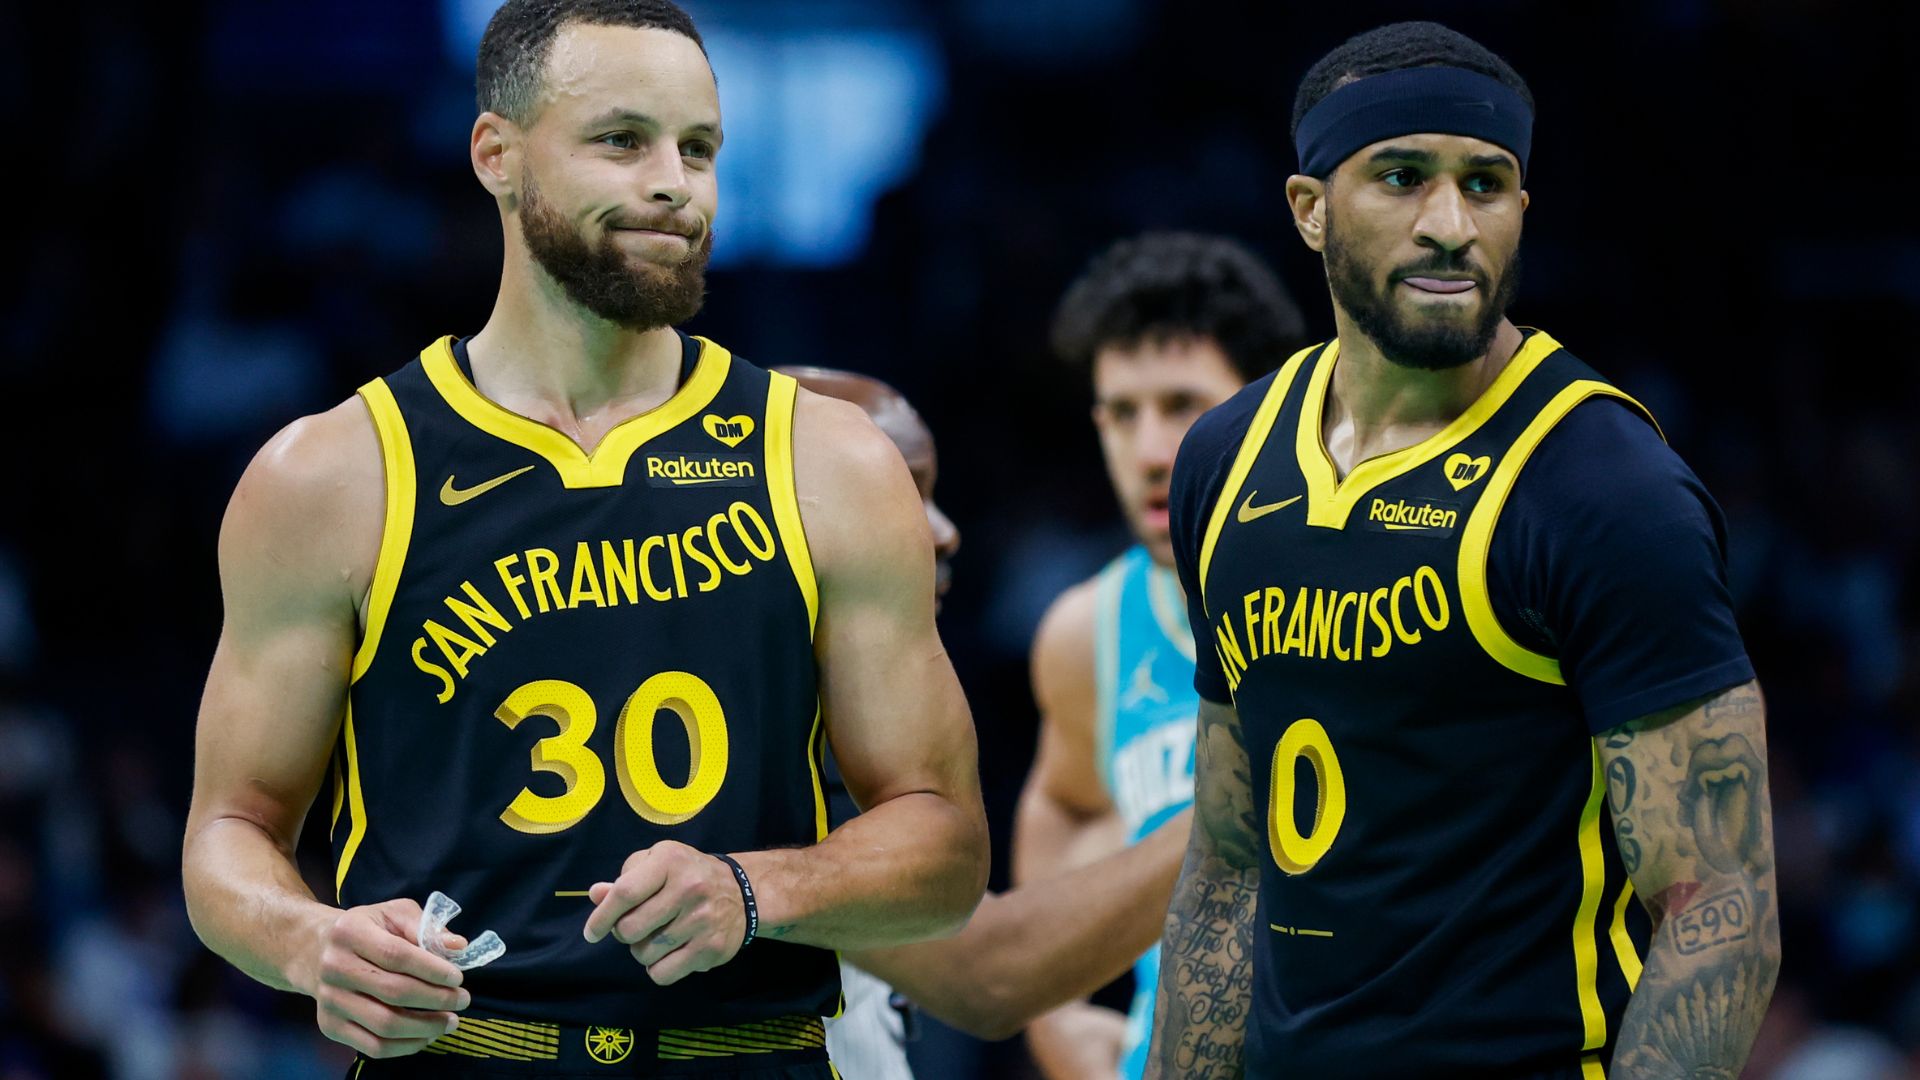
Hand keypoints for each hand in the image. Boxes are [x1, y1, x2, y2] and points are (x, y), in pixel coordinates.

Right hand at [305, 898, 470, 1058]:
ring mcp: (329, 1000)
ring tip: (450, 1021)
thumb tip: (458, 946)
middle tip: (463, 1000)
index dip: (432, 970)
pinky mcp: (329, 1026)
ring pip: (384, 1025)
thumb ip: (426, 927)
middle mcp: (334, 967)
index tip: (458, 978)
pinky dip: (405, 1046)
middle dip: (436, 999)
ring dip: (425, 1027)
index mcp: (349, 932)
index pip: (396, 955)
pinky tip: (426, 1035)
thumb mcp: (393, 914)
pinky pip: (372, 1046)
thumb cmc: (367, 929)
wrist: (315, 951)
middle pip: (393, 992)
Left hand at [583, 840, 746, 984]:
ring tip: (657, 937)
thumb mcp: (657, 864)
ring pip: (644, 954)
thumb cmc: (688, 874)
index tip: (592, 932)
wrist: (743, 891)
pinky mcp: (712, 948)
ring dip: (642, 951)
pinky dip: (658, 968)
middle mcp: (689, 888)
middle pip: (630, 929)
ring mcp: (702, 920)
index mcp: (670, 861)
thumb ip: (625, 880)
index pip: (625, 893)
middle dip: (624, 934)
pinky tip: (670, 953)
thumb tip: (596, 895)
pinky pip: (663, 974)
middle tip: (636, 927)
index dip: (601, 917)